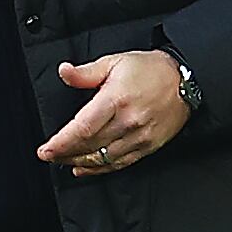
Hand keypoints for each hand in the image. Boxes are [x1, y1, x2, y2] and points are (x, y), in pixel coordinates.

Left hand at [36, 51, 190, 176]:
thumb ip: (86, 73)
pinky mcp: (149, 146)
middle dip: (64, 154)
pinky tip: (85, 168)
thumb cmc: (149, 70)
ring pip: (104, 158)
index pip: (82, 128)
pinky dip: (101, 169)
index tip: (46, 149)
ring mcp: (140, 137)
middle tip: (48, 155)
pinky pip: (121, 163)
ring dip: (80, 162)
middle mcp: (128, 122)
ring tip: (62, 161)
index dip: (61, 142)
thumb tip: (64, 72)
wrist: (186, 79)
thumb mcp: (114, 62)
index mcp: (115, 100)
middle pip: (90, 146)